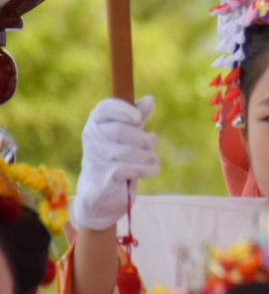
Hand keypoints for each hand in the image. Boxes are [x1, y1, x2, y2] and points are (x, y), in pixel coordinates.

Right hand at [71, 97, 158, 230]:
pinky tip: (152, 169)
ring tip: (152, 159)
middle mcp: (91, 139)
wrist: (103, 194)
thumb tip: (149, 99)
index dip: (123, 110)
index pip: (104, 108)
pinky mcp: (104, 176)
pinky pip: (131, 168)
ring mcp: (95, 158)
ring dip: (147, 155)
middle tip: (151, 142)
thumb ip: (138, 118)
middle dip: (142, 138)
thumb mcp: (129, 136)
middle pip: (120, 130)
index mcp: (96, 124)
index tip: (138, 118)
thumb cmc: (118, 159)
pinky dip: (147, 168)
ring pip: (128, 151)